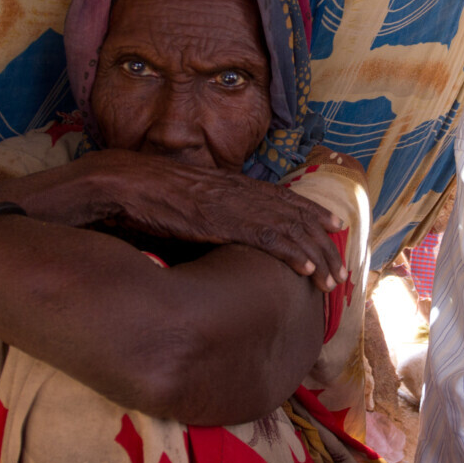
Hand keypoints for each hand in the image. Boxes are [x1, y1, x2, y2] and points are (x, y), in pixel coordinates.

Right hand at [83, 149, 349, 291]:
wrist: (121, 182)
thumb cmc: (145, 194)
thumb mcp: (186, 201)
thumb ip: (209, 213)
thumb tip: (217, 234)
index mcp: (233, 184)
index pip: (284, 199)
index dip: (313, 214)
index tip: (335, 228)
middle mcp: (240, 191)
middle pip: (296, 217)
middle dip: (323, 244)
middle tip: (342, 269)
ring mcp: (233, 205)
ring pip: (289, 230)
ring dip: (315, 256)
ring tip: (332, 280)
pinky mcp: (222, 221)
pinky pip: (265, 238)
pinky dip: (290, 254)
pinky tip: (306, 271)